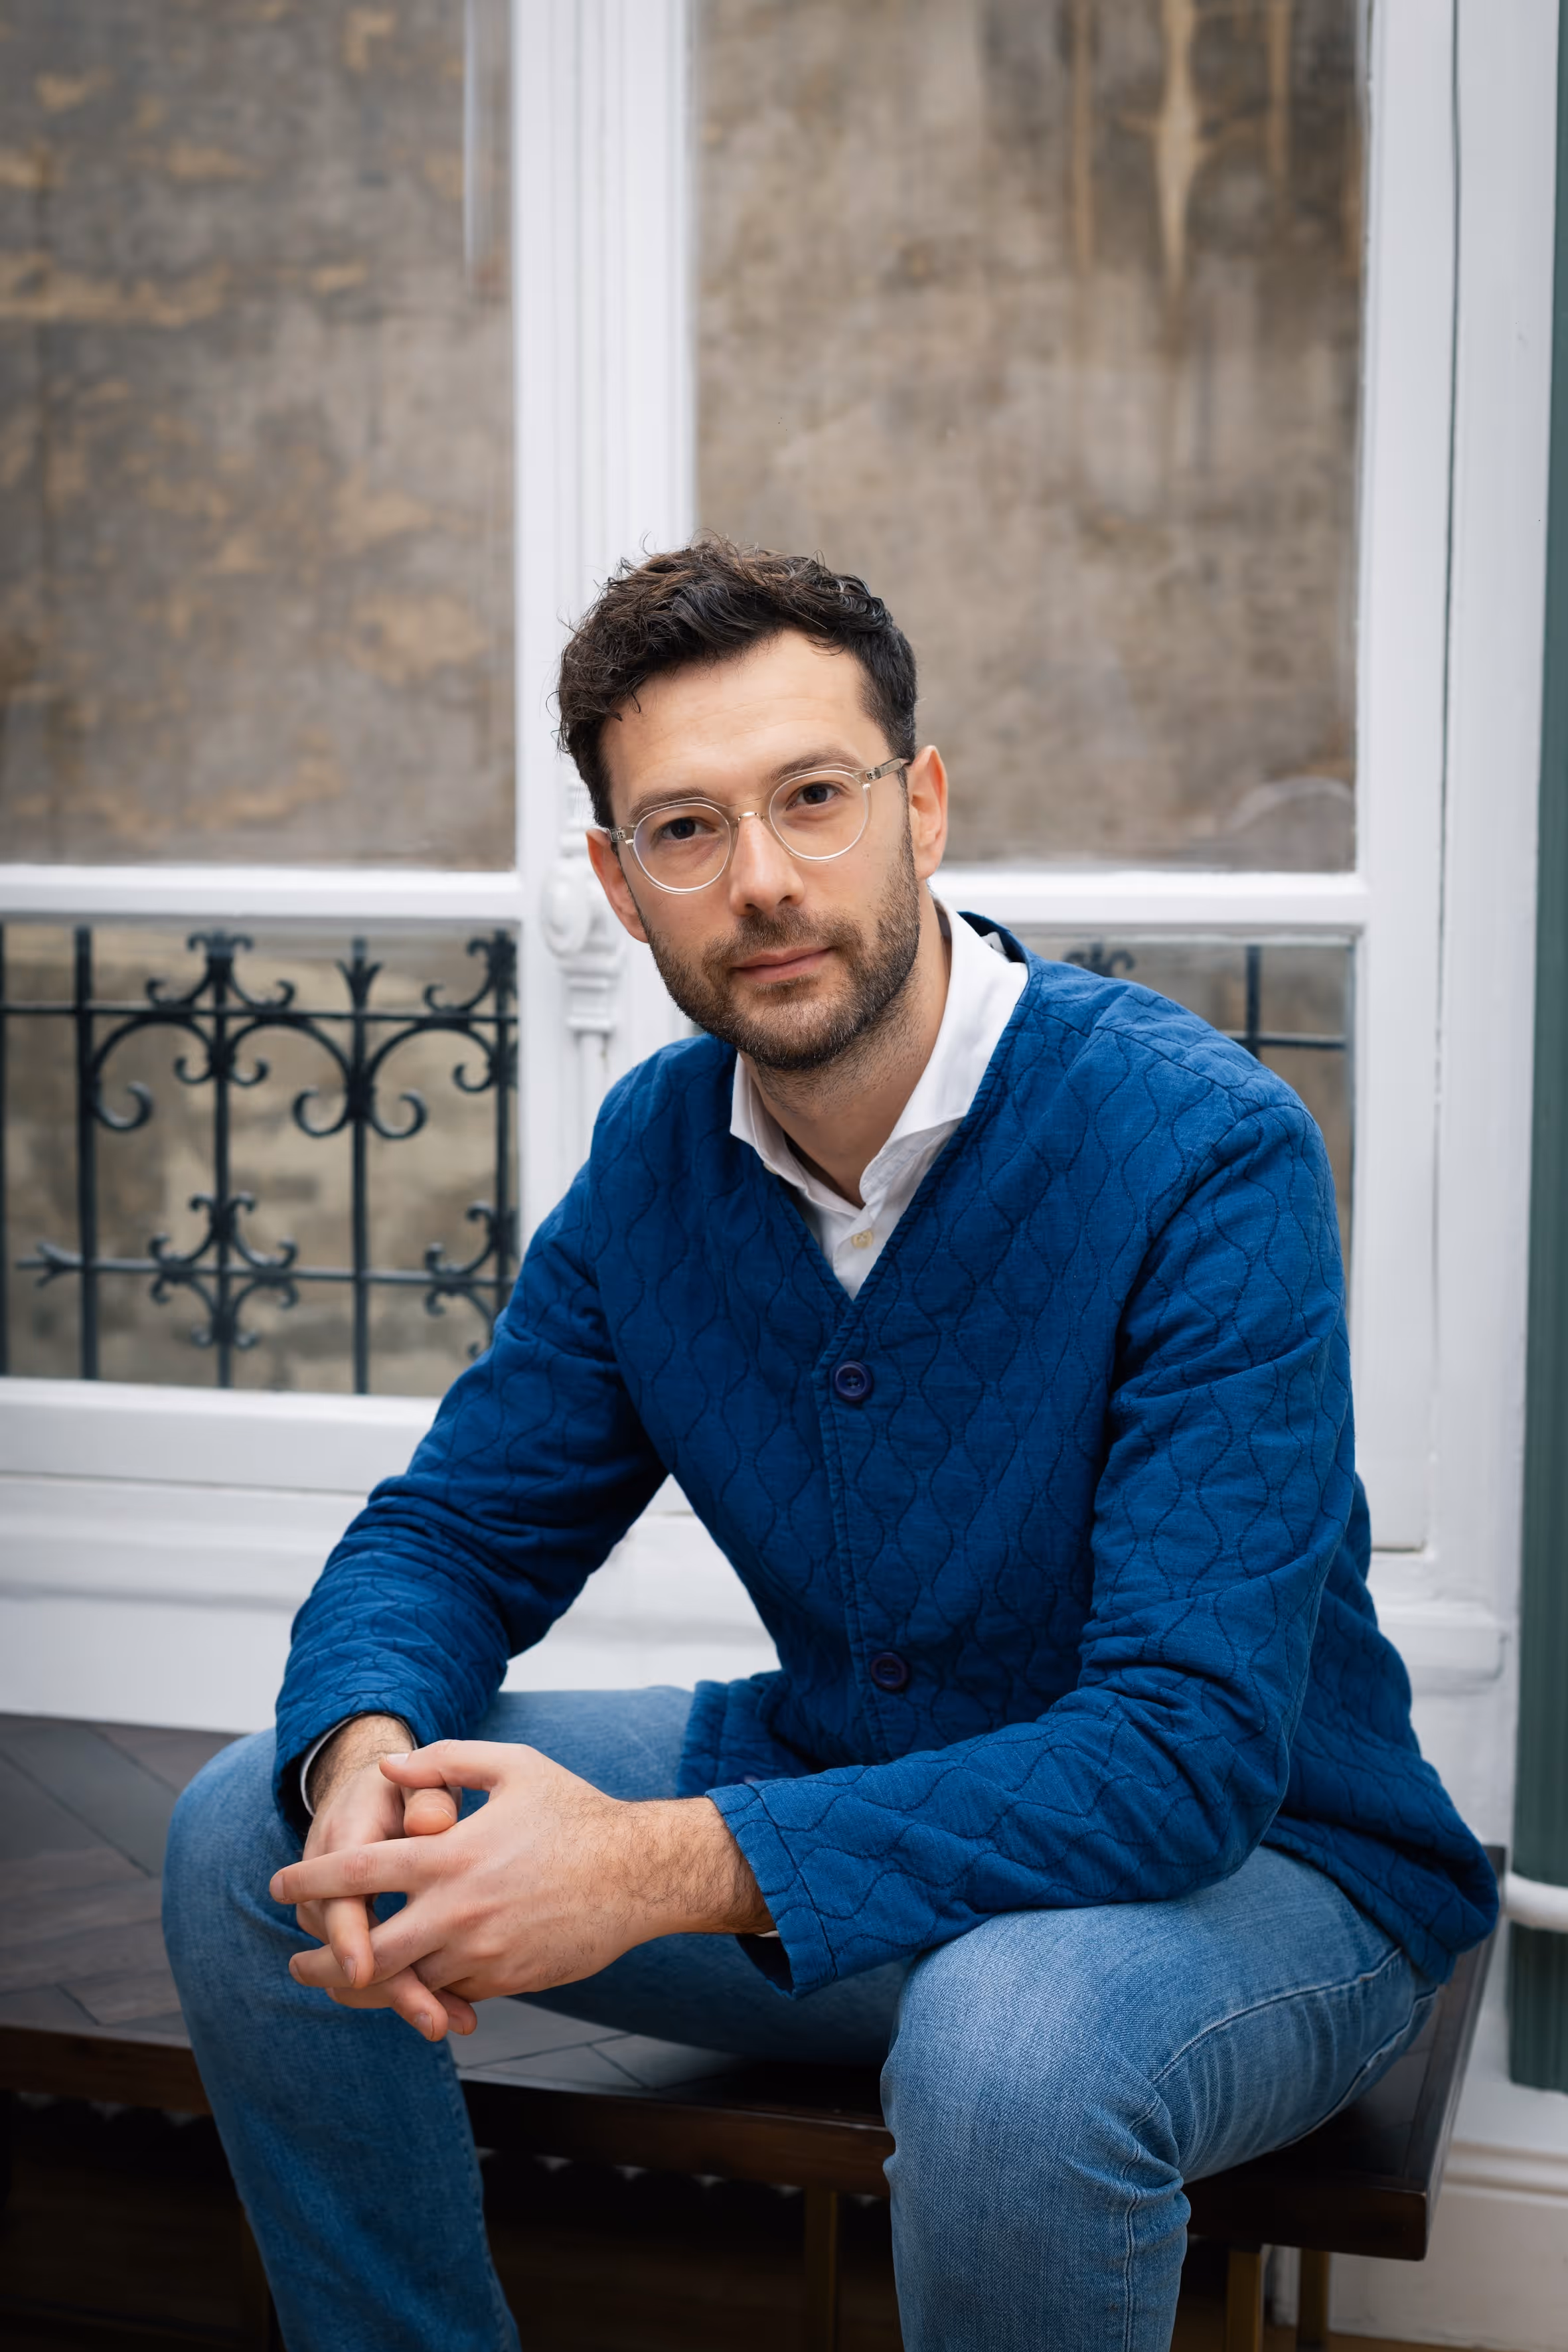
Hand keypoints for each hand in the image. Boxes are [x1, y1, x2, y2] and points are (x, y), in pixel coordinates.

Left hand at [270, 1740, 771, 2025]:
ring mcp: (482, 1952)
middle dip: (322, 1963)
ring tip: (344, 1981)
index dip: (310, 1880)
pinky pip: (450, 1992)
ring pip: (405, 1983)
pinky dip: (424, 1992)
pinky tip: (410, 1985)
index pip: (359, 1873)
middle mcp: (458, 1910)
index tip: (279, 1885)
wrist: (639, 1874)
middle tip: (297, 1962)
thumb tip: (392, 1768)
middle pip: (364, 1953)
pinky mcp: (506, 1979)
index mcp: (451, 1855)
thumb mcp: (515, 1767)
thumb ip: (447, 1761)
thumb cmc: (576, 1813)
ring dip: (367, 1987)